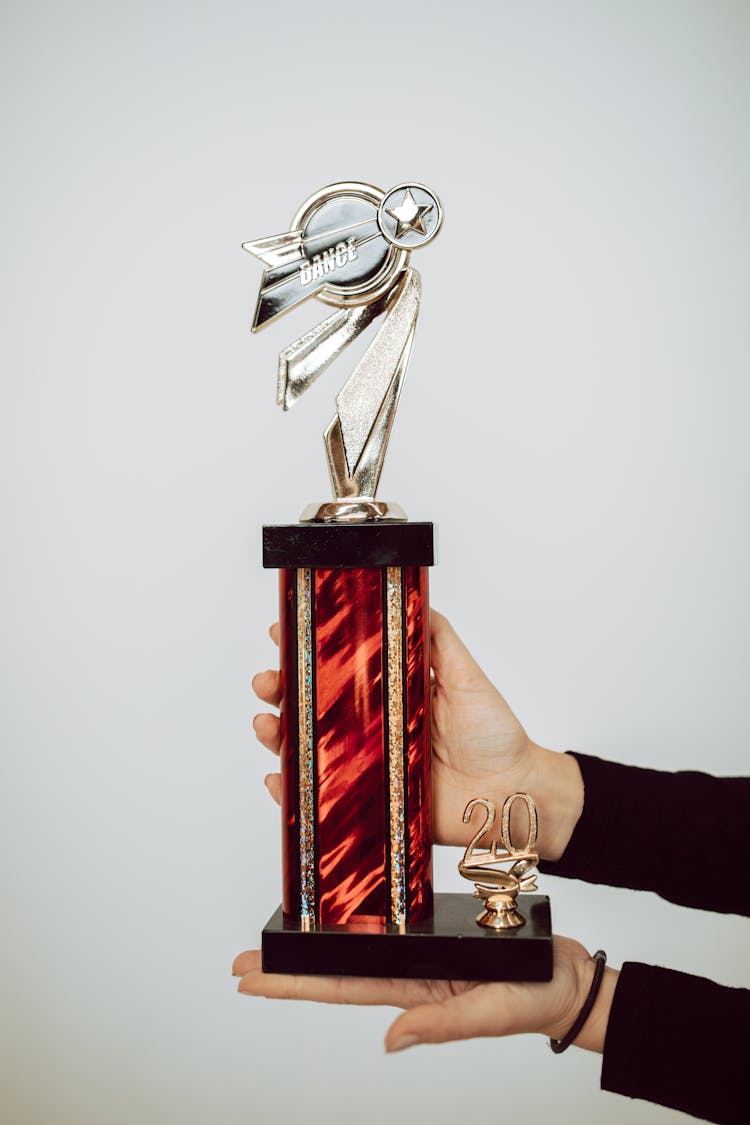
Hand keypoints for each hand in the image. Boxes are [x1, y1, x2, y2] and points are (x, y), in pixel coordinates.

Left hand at [232, 936, 616, 1054]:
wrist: (567, 980)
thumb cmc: (534, 1002)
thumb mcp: (488, 1014)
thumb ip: (440, 1025)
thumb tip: (390, 1041)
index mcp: (413, 990)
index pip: (338, 987)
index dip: (291, 983)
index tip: (248, 977)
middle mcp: (410, 970)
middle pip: (336, 967)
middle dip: (287, 966)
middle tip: (241, 959)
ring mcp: (424, 950)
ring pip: (359, 943)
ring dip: (318, 938)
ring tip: (280, 931)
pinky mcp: (441, 929)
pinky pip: (394, 921)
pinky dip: (364, 914)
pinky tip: (347, 907)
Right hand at [252, 611, 582, 859]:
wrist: (517, 794)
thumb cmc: (496, 736)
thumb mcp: (467, 677)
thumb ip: (439, 641)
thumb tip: (413, 597)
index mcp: (391, 695)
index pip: (339, 668)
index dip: (308, 652)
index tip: (282, 633)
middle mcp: (373, 729)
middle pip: (313, 709)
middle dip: (281, 692)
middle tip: (267, 681)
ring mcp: (368, 768)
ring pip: (309, 750)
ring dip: (278, 737)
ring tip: (266, 725)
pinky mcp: (370, 806)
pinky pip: (322, 801)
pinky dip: (293, 793)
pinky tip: (278, 780)